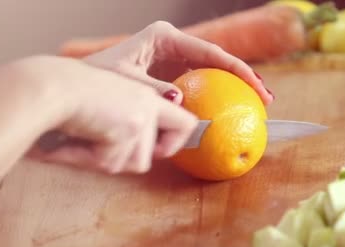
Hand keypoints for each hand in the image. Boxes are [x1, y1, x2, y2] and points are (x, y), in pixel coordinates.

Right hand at [18, 56, 197, 173]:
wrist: (47, 86)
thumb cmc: (63, 97)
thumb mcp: (102, 107)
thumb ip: (124, 127)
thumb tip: (140, 161)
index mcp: (144, 94)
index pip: (184, 123)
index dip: (172, 145)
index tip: (156, 152)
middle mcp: (148, 103)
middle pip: (156, 154)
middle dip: (128, 160)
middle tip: (100, 146)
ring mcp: (141, 116)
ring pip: (135, 163)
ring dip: (105, 159)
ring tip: (83, 136)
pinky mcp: (129, 128)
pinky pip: (113, 163)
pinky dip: (89, 158)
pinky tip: (75, 140)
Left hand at [82, 21, 273, 105]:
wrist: (79, 85)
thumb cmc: (98, 80)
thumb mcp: (126, 84)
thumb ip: (154, 91)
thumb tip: (181, 101)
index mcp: (164, 37)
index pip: (210, 53)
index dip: (238, 70)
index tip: (256, 87)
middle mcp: (172, 44)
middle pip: (217, 60)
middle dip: (243, 77)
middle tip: (265, 99)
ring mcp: (172, 58)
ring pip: (212, 71)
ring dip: (233, 87)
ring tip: (255, 104)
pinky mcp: (170, 72)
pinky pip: (199, 83)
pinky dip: (215, 96)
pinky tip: (228, 110)